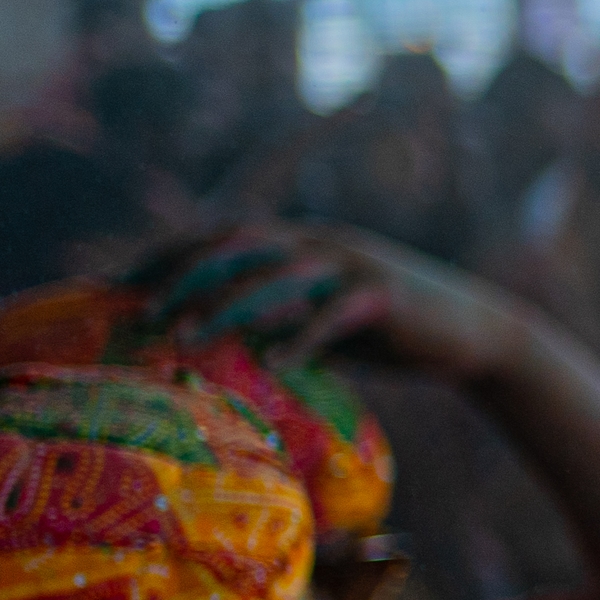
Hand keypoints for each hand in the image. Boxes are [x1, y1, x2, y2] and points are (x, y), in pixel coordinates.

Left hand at [133, 221, 528, 383]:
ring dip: (225, 306)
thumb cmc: (394, 330)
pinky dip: (301, 337)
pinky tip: (274, 365)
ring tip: (188, 339)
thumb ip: (280, 313)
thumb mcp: (325, 315)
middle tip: (143, 314)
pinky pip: (332, 314)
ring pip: (275, 276)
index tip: (120, 281)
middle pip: (237, 243)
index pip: (222, 234)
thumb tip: (220, 335)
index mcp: (304, 239)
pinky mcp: (383, 294)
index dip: (169, 252)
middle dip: (184, 274)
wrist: (478, 332)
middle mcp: (322, 240)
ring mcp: (352, 264)